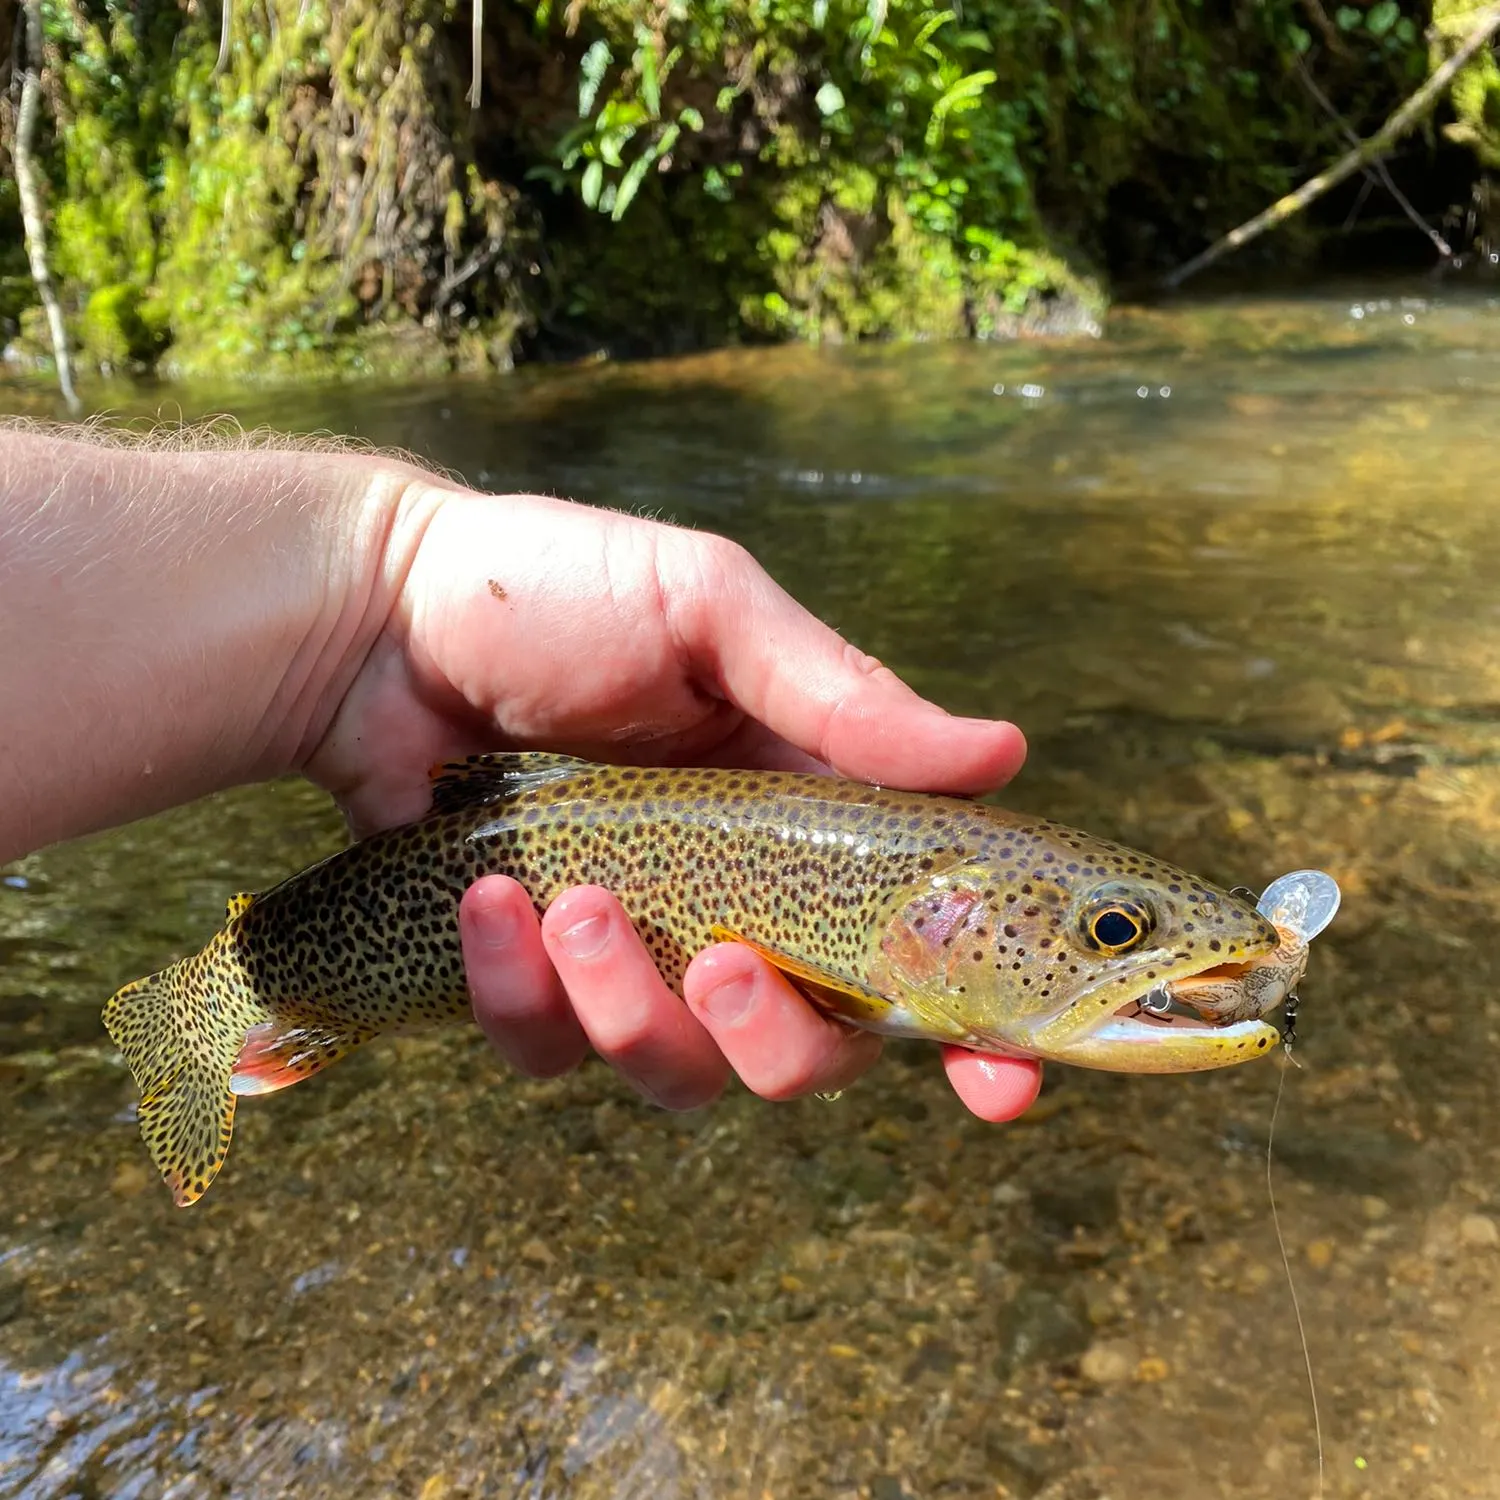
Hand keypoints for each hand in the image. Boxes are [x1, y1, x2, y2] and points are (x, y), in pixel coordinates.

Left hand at [305, 487, 1040, 1121]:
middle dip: (775, 1038)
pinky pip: (545, 1050)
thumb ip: (840, 695)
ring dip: (631, 1007)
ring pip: (677, 1073)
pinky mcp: (528, 981)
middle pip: (808, 1054)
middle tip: (724, 959)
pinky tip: (487, 900)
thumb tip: (1000, 753)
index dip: (971, 1035)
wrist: (376, 620)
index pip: (913, 952)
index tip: (1005, 1084)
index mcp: (804, 823)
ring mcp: (632, 955)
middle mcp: (735, 905)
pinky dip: (520, 993)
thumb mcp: (709, 612)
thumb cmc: (556, 591)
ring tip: (572, 901)